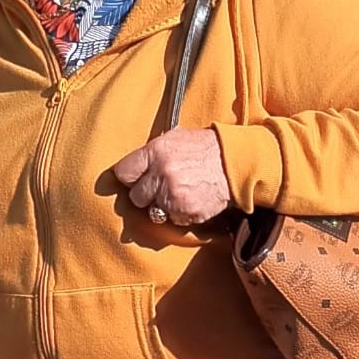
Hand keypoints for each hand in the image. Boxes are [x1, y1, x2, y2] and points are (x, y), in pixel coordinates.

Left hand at [113, 127, 232, 227]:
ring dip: (163, 206)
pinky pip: (172, 220)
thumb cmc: (205, 149)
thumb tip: (133, 167)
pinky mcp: (184, 211)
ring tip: (179, 193)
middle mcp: (161, 173)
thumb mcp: (176, 138)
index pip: (124, 173)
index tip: (137, 180)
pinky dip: (180, 214)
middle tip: (161, 188)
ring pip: (152, 211)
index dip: (131, 178)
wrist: (235, 163)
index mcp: (155, 151)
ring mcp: (172, 195)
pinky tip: (191, 199)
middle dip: (147, 195)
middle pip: (136, 196)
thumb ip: (152, 153)